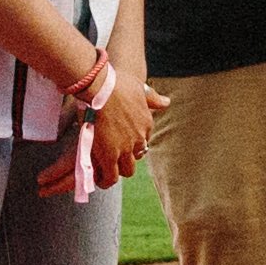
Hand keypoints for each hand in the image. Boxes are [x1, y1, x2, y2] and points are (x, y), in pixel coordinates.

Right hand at [87, 65, 162, 185]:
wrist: (101, 88)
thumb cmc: (117, 83)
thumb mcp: (140, 88)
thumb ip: (153, 98)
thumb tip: (167, 102)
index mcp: (146, 123)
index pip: (143, 139)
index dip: (132, 142)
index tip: (122, 140)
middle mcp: (139, 139)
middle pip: (137, 157)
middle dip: (127, 158)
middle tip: (114, 156)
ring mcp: (125, 149)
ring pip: (126, 170)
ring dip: (117, 171)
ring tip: (105, 171)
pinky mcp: (109, 156)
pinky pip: (111, 177)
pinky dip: (105, 180)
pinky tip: (98, 179)